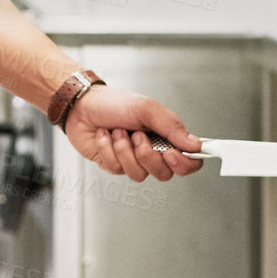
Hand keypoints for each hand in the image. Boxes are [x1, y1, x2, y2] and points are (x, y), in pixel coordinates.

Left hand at [63, 85, 204, 182]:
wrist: (81, 105)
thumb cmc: (114, 103)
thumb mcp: (146, 108)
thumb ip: (172, 127)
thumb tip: (196, 145)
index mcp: (166, 137)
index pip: (189, 162)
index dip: (185, 164)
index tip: (171, 152)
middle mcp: (152, 151)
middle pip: (165, 174)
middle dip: (148, 155)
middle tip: (137, 135)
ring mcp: (132, 160)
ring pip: (139, 174)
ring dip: (125, 150)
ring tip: (117, 132)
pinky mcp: (113, 165)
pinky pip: (117, 169)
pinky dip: (108, 149)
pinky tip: (104, 135)